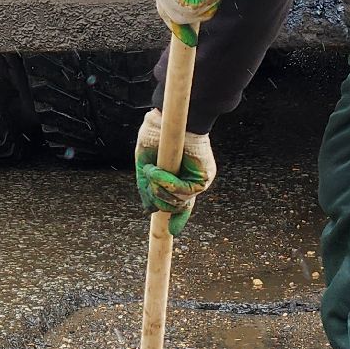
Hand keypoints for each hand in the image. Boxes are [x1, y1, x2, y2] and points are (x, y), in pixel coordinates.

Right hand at [134, 108, 216, 236]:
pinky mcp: (204, 177)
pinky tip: (159, 171)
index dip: (175, 218)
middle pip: (174, 208)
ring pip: (179, 203)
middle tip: (149, 179)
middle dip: (158, 199)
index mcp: (176, 179)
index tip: (173, 231)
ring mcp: (197, 181)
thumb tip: (149, 210)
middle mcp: (189, 182)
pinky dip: (169, 184)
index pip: (178, 204)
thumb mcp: (145, 164)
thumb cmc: (158, 134)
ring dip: (161, 189)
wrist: (171, 118)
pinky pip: (185, 192)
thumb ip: (147, 188)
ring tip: (153, 171)